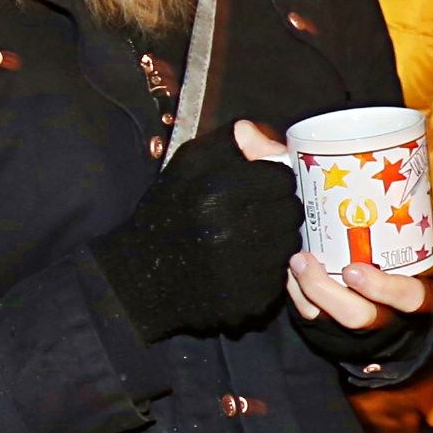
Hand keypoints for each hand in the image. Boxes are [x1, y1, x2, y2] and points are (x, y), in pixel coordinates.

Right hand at [89, 125, 302, 343]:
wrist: (140, 277)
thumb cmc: (167, 215)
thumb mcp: (186, 168)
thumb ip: (228, 144)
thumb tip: (260, 133)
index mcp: (215, 193)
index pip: (282, 178)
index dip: (274, 180)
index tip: (262, 186)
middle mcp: (229, 232)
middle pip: (292, 211)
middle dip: (280, 208)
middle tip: (259, 212)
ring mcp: (241, 270)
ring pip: (291, 243)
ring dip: (278, 238)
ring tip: (252, 236)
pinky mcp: (249, 299)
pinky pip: (281, 276)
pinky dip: (270, 268)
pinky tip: (246, 263)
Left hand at [233, 121, 432, 340]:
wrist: (300, 272)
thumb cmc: (323, 223)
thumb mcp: (315, 193)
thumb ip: (281, 165)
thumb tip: (242, 129)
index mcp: (409, 245)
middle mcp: (398, 282)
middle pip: (409, 297)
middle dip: (382, 287)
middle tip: (350, 267)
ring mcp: (370, 308)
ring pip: (363, 316)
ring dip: (333, 296)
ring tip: (302, 265)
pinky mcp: (337, 324)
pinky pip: (327, 320)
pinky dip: (307, 301)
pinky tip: (291, 279)